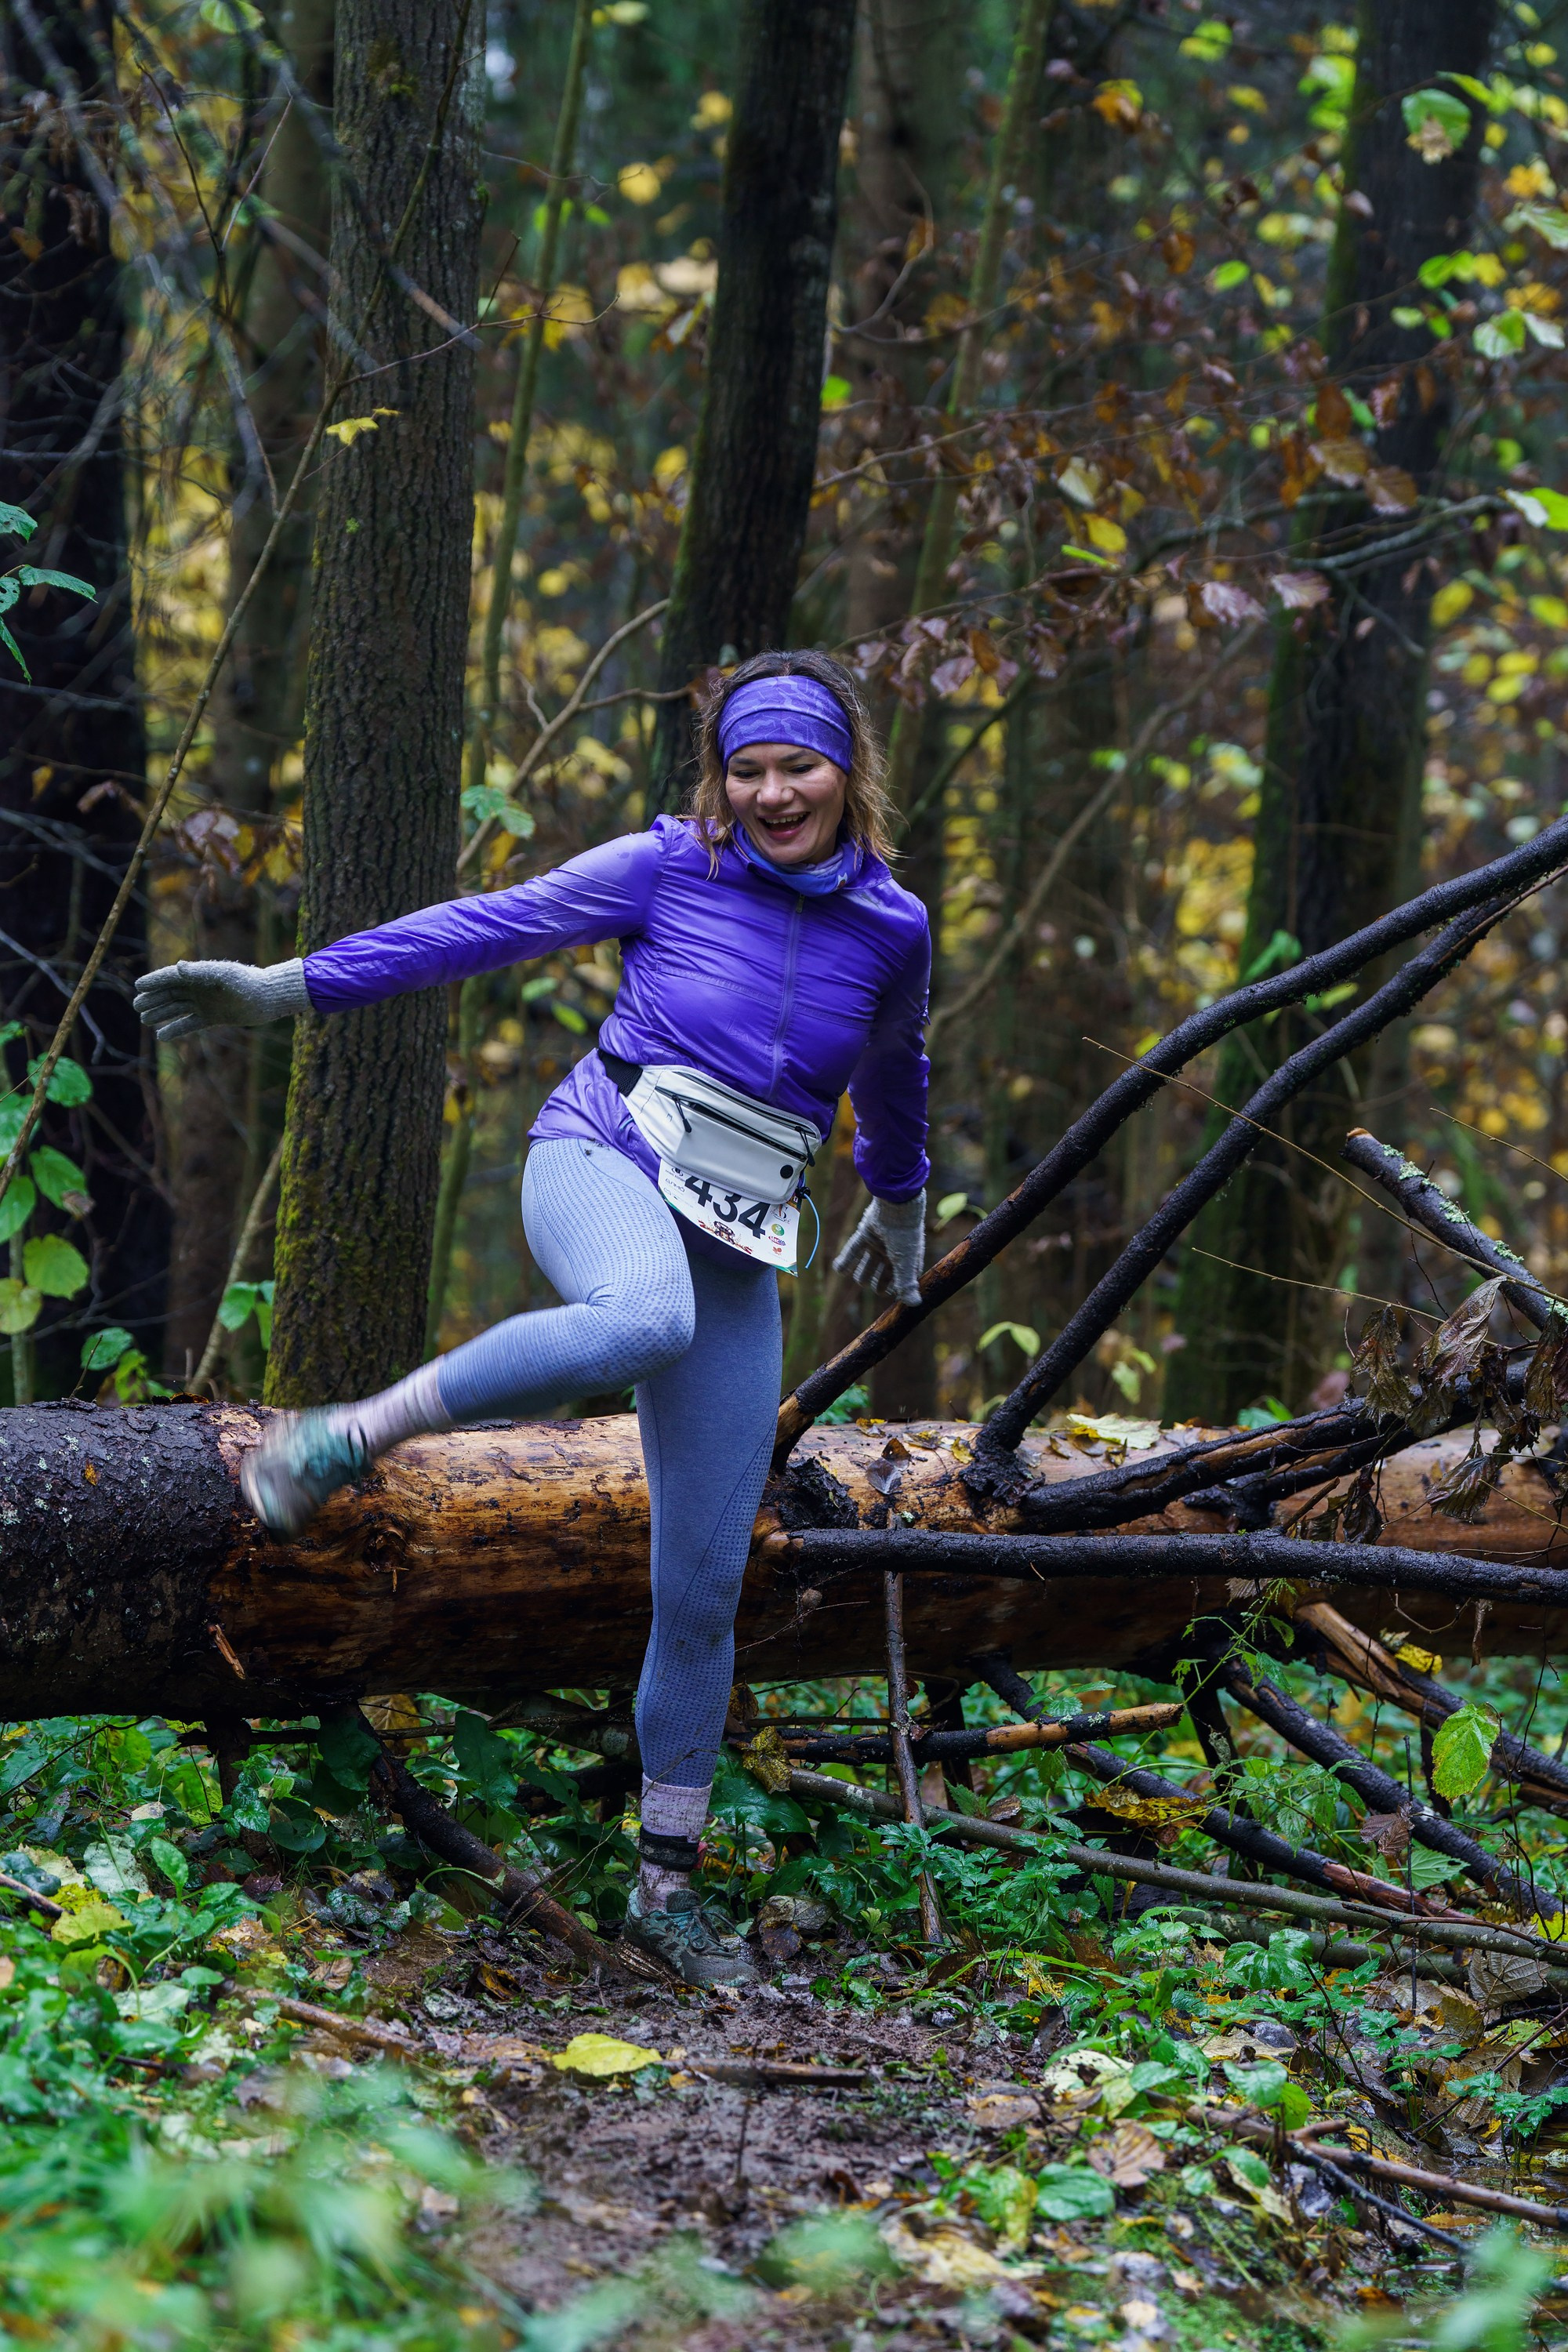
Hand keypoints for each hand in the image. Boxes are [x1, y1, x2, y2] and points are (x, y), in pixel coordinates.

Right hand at [134, 957, 309, 1041]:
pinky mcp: (213, 1018)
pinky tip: (161, 1036)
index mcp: (199, 974)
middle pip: (170, 993)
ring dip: (160, 1013)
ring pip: (176, 1009)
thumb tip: (178, 966)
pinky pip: (189, 1024)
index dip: (154, 981)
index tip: (138, 986)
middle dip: (153, 999)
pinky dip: (175, 1029)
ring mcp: (205, 1003)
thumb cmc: (246, 983)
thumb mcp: (223, 976)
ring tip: (144, 1020)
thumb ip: (200, 972)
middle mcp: (199, 988)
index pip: (170, 977)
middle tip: (137, 1006)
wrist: (268, 999)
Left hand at [832, 1189, 925, 1307]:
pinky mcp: (865, 1234)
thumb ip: (906, 1284)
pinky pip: (853, 1249)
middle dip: (880, 1281)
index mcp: (907, 1258)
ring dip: (863, 1272)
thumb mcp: (905, 1263)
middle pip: (884, 1271)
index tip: (891, 1295)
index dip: (897, 1287)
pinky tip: (838, 1269)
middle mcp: (892, 1251)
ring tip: (860, 1280)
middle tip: (876, 1289)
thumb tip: (915, 1305)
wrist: (895, 1206)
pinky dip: (845, 1259)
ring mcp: (878, 1243)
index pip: (902, 1277)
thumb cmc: (905, 1237)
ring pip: (868, 1262)